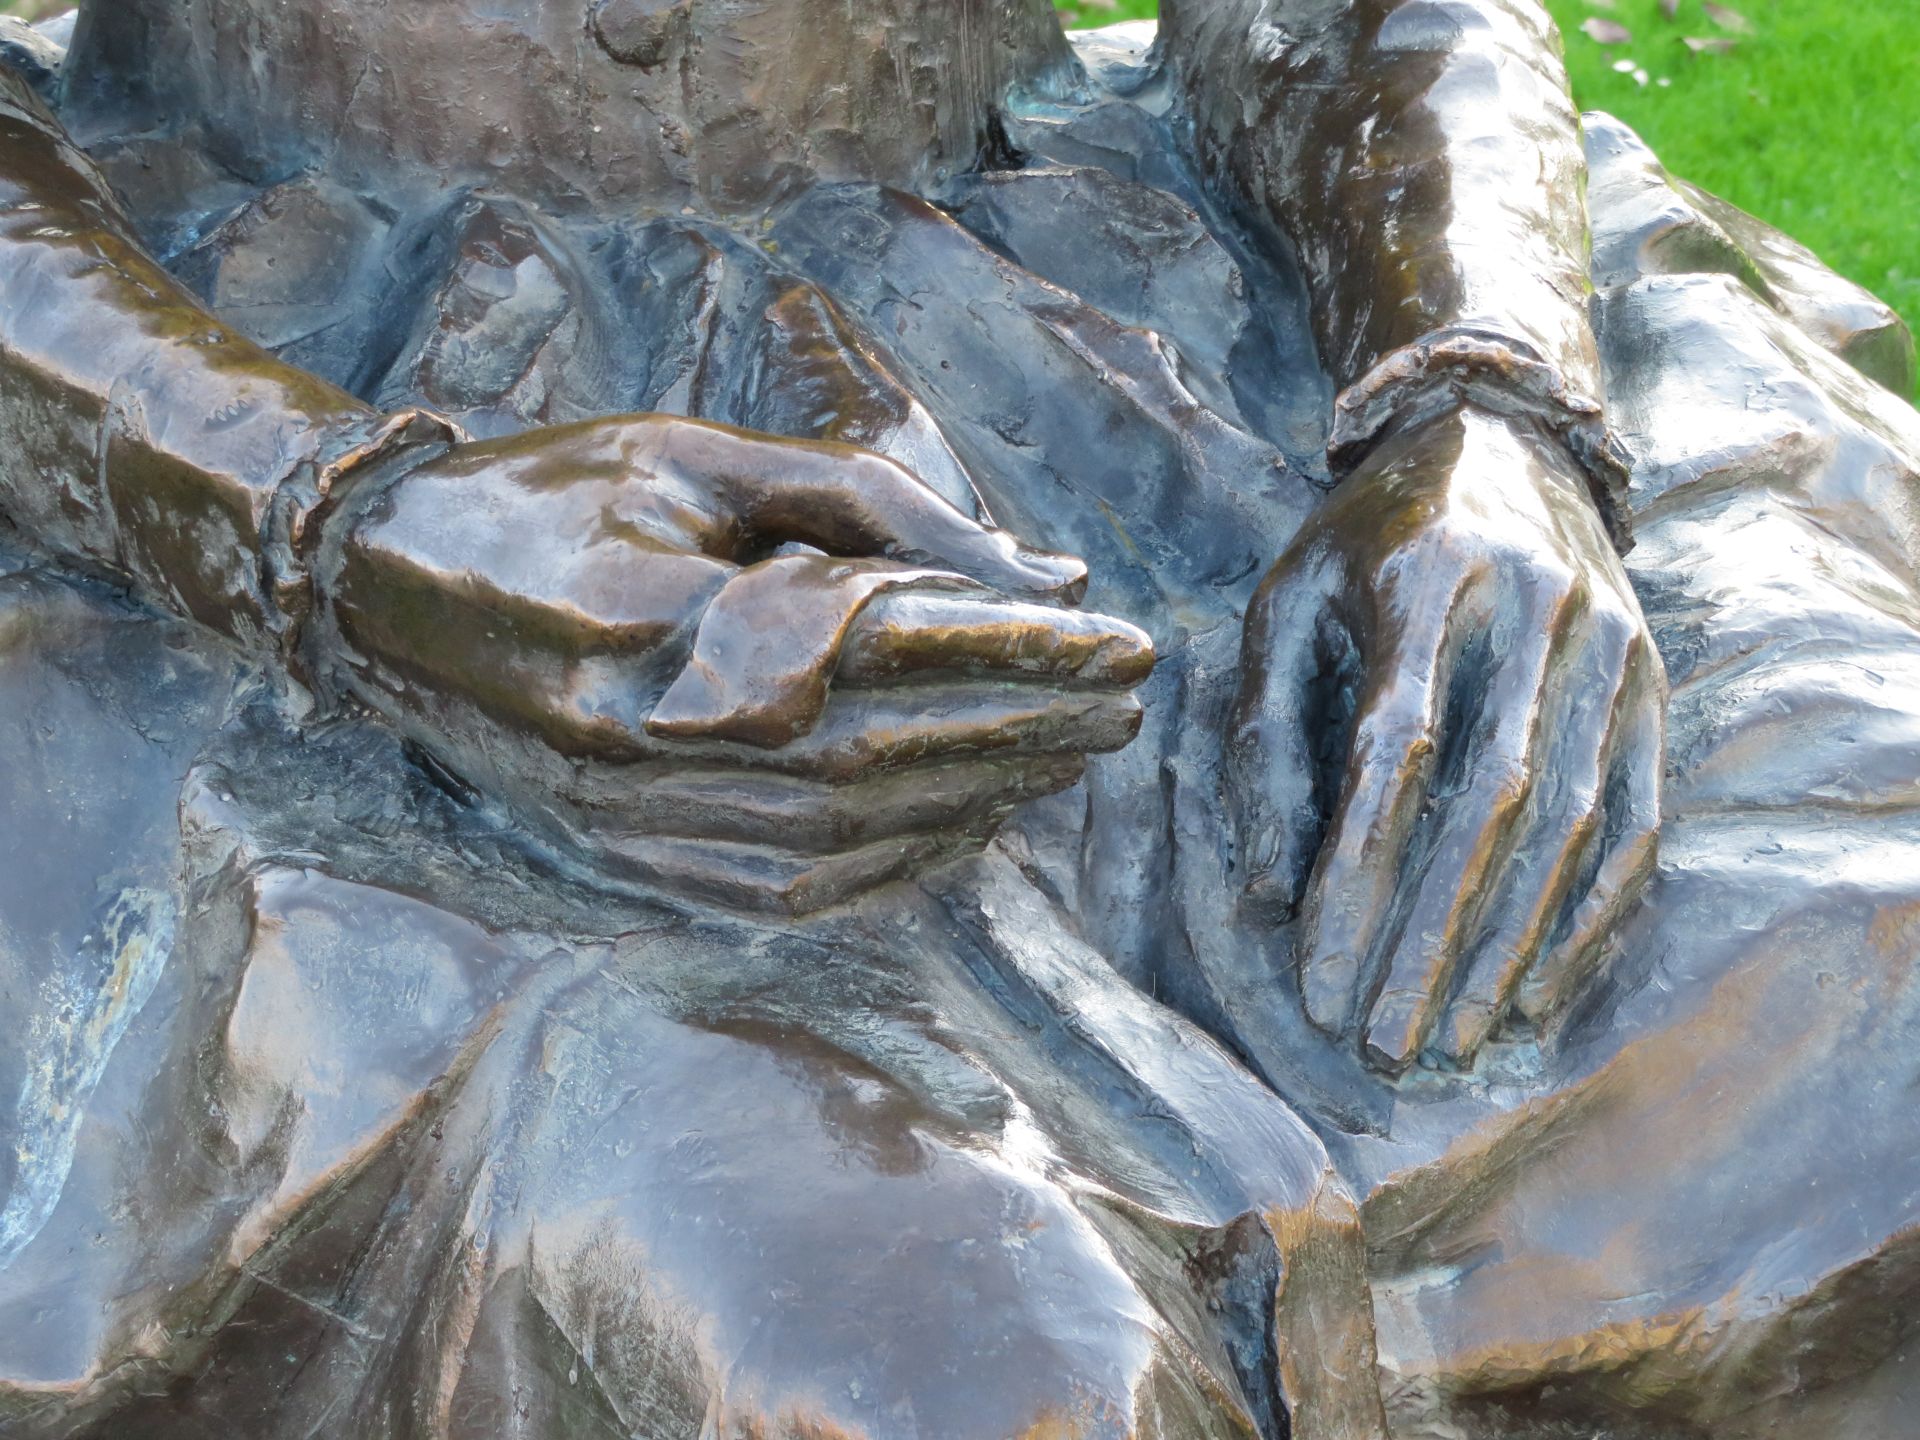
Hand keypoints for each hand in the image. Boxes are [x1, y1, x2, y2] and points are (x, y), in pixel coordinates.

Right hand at [323, 414, 1152, 910]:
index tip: (1121, 640)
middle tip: (1126, 700)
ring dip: (976, 801)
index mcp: (649, 623)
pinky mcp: (622, 869)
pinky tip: (967, 825)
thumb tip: (1037, 573)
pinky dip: (898, 865)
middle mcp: (636, 749)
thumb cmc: (546, 489)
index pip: (880, 649)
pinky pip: (790, 894)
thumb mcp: (704, 454)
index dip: (1013, 652)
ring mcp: (624, 828)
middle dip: (1024, 730)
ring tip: (1071, 755)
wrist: (377, 587)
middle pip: (879, 757)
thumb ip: (871, 504)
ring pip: (846, 840)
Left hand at [1227, 406, 1663, 1072]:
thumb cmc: (1364, 540)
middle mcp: (1539, 613)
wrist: (1500, 436)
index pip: (1393, 757)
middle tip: (1383, 1044)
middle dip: (1433, 940)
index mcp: (1430, 584)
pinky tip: (1541, 987)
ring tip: (1457, 1038)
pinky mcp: (1653, 684)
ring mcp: (1614, 648)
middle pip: (1493, 806)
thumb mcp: (1284, 605)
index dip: (1356, 881)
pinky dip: (1594, 913)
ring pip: (1575, 824)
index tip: (1318, 982)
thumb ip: (1265, 738)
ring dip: (1514, 945)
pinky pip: (1640, 817)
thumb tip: (1266, 894)